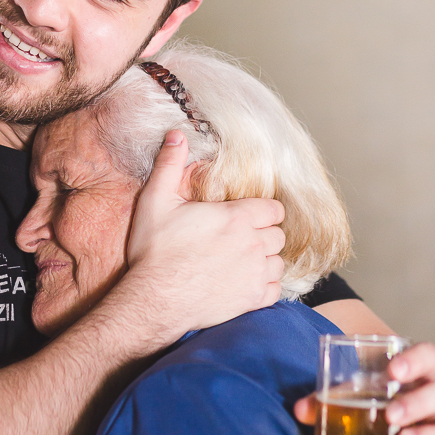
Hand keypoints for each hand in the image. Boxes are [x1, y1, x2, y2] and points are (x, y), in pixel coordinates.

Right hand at [127, 132, 285, 330]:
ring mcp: (256, 274)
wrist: (155, 299)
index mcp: (237, 217)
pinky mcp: (253, 299)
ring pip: (279, 262)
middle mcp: (253, 244)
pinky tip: (247, 282)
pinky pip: (277, 289)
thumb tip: (176, 135)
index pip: (274, 209)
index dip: (262, 211)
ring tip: (244, 260)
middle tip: (241, 238)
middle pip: (278, 235)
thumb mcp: (156, 201)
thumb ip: (169, 165)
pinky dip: (267, 286)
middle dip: (263, 234)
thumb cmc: (155, 251)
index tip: (247, 216)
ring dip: (266, 259)